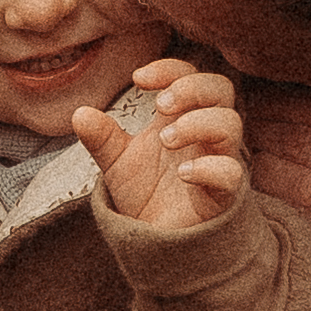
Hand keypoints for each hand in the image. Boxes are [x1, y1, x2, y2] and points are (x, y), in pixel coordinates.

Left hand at [75, 62, 247, 230]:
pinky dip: (209, 167)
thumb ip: (102, 138)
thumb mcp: (117, 162)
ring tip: (165, 139)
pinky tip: (182, 173)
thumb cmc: (146, 193)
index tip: (138, 78)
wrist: (157, 241)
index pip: (189, 75)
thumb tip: (79, 114)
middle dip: (191, 88)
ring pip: (231, 124)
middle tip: (160, 105)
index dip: (169, 69)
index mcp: (181, 117)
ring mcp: (217, 160)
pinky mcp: (223, 193)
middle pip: (220, 89)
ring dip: (198, 123)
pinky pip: (231, 172)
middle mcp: (204, 133)